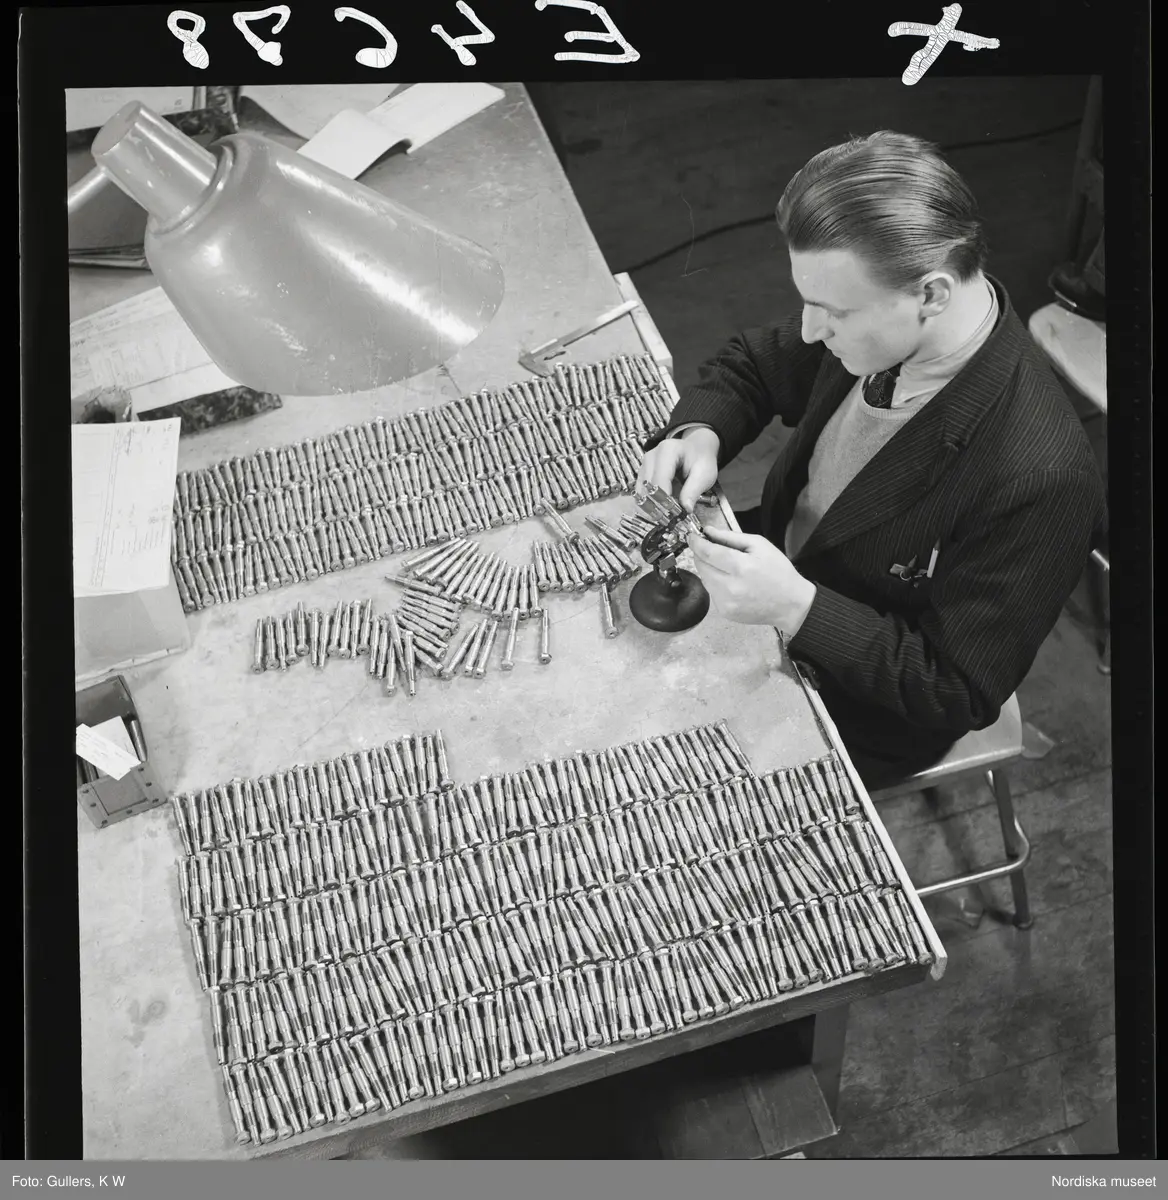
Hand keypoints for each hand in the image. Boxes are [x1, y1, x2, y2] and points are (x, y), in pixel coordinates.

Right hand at [637, 427, 719, 511]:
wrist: (696, 448)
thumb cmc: (701, 460)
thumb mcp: (705, 474)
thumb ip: (693, 491)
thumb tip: (684, 510)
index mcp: (667, 452)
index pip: (659, 481)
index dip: (664, 501)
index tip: (673, 517)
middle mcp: (650, 457)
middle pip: (647, 488)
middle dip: (657, 507)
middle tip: (669, 522)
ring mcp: (644, 465)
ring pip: (641, 493)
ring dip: (651, 508)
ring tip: (665, 519)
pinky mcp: (642, 474)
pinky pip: (640, 493)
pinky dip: (648, 505)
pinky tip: (659, 513)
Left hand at [688, 525, 817, 634]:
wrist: (790, 604)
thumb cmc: (778, 571)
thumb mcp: (760, 545)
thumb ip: (731, 537)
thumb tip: (708, 531)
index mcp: (741, 567)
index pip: (707, 553)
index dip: (696, 543)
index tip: (691, 536)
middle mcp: (730, 587)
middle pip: (701, 566)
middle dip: (701, 555)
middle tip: (708, 548)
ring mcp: (726, 602)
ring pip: (704, 579)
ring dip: (708, 569)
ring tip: (724, 565)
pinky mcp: (725, 612)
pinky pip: (711, 592)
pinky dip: (715, 583)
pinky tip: (730, 581)